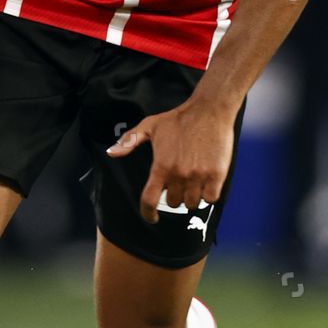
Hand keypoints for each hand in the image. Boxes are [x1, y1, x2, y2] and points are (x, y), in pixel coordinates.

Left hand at [107, 97, 236, 223]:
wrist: (209, 110)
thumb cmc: (178, 118)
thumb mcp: (150, 125)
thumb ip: (129, 141)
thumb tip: (111, 153)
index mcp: (161, 167)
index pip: (149, 200)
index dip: (148, 213)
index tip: (152, 217)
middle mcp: (178, 175)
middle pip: (172, 203)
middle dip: (173, 197)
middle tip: (178, 184)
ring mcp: (198, 176)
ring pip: (191, 204)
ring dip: (190, 198)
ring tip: (192, 184)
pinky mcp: (216, 175)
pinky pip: (210, 199)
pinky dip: (208, 195)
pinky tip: (206, 184)